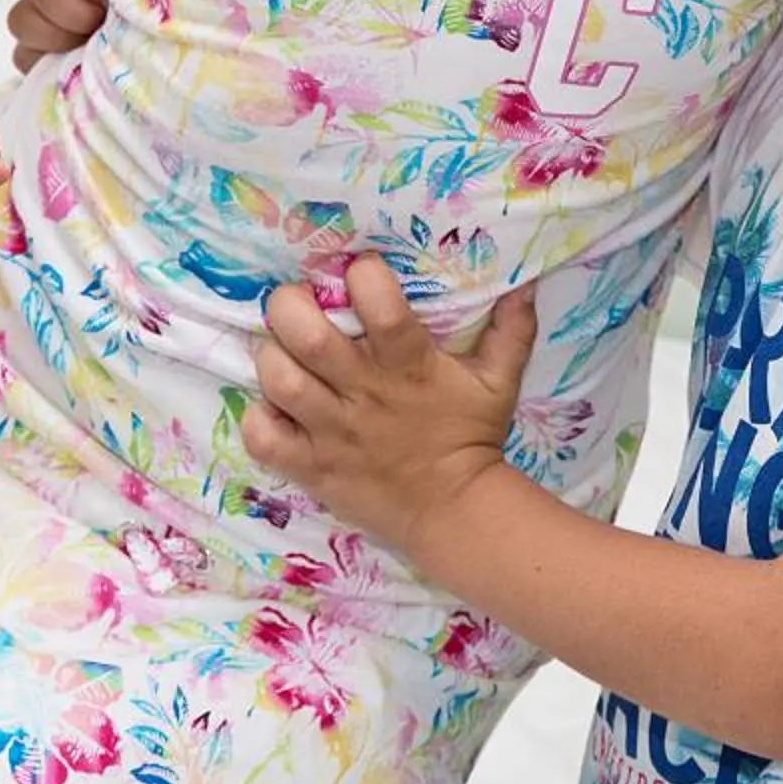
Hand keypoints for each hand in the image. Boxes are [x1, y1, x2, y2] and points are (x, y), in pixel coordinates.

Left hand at [244, 256, 533, 551]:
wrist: (455, 513)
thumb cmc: (472, 438)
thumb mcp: (500, 381)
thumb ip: (511, 329)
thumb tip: (523, 282)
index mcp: (410, 367)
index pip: (380, 307)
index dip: (363, 276)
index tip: (360, 271)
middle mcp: (365, 394)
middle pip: (309, 338)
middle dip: (291, 307)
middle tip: (297, 303)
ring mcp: (332, 433)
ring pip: (279, 380)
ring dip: (271, 356)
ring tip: (283, 350)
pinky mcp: (311, 467)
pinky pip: (263, 437)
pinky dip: (259, 416)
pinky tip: (275, 405)